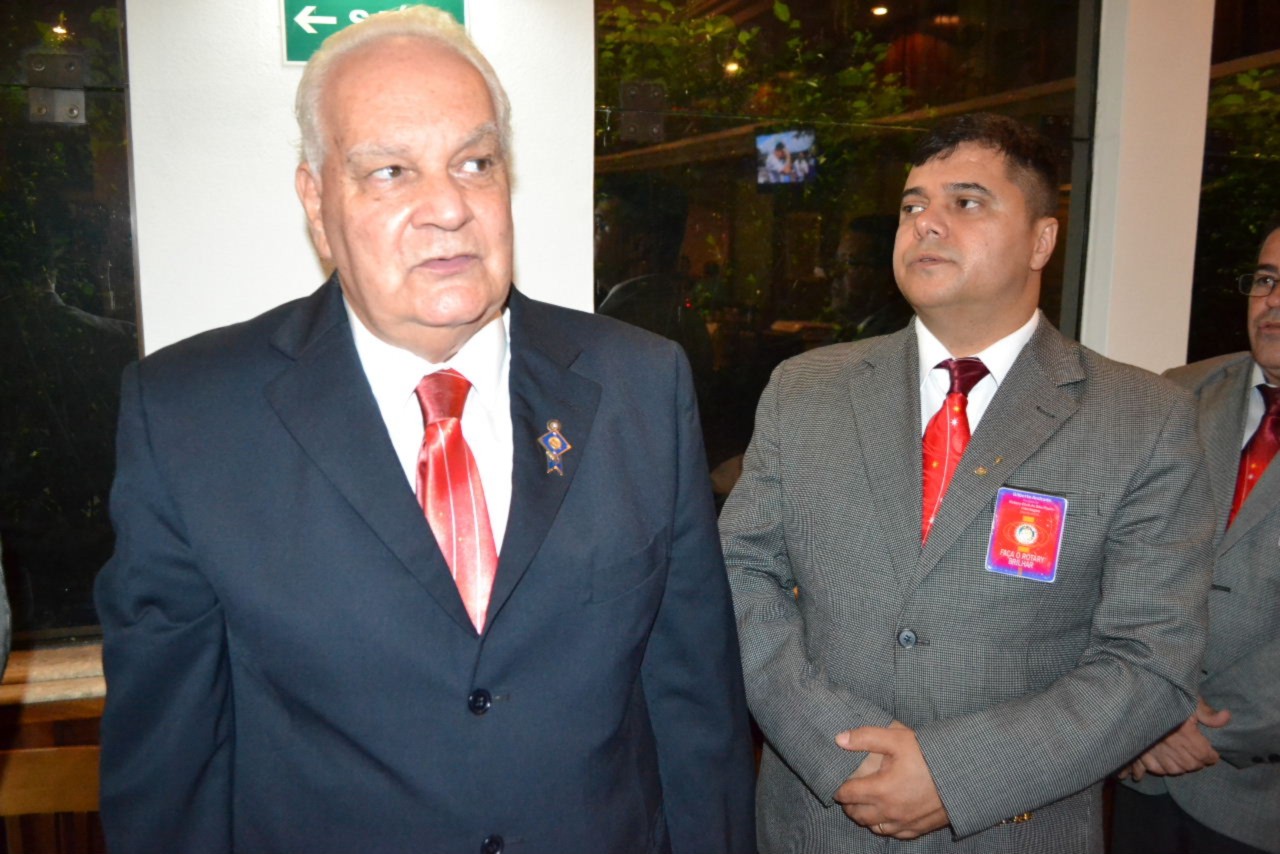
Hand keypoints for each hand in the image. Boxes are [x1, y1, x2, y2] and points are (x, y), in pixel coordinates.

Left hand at [833, 722, 948, 839]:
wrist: (964, 775)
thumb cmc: (930, 755)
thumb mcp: (897, 739)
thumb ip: (865, 737)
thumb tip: (839, 739)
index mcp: (881, 790)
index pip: (848, 795)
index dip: (838, 790)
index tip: (836, 786)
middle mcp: (890, 811)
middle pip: (858, 815)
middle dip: (849, 806)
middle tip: (847, 797)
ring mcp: (905, 823)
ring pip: (875, 827)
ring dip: (865, 818)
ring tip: (863, 807)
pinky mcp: (919, 828)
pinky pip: (895, 834)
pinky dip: (885, 827)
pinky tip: (886, 817)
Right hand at [1124, 698, 1229, 780]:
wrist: (1138, 692)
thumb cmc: (1167, 694)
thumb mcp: (1190, 699)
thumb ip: (1208, 712)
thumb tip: (1227, 717)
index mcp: (1183, 731)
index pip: (1203, 754)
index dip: (1211, 757)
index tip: (1213, 755)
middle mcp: (1168, 742)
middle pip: (1189, 765)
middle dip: (1198, 763)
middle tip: (1200, 758)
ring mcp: (1151, 748)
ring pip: (1172, 769)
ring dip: (1181, 768)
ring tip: (1183, 761)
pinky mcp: (1138, 749)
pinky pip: (1151, 768)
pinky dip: (1159, 769)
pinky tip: (1163, 764)